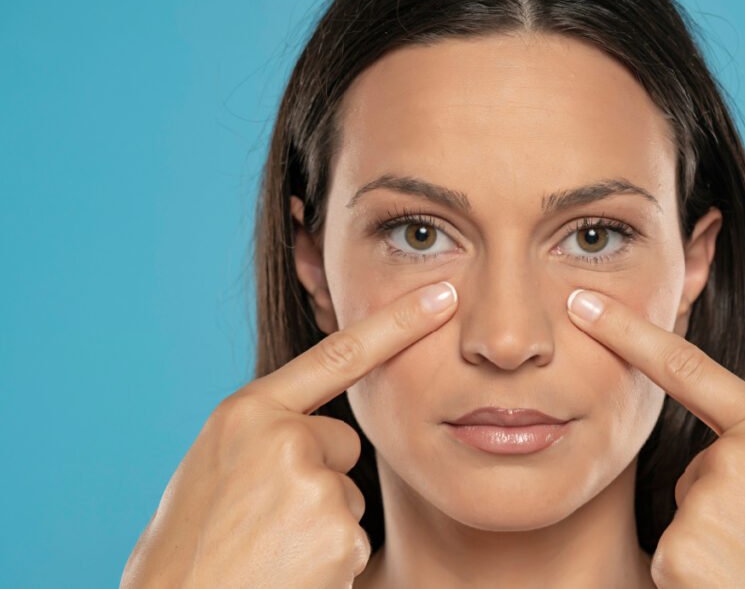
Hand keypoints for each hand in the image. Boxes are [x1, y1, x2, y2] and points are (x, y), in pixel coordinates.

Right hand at [120, 281, 458, 588]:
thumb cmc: (190, 548)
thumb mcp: (213, 468)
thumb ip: (263, 437)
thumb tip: (312, 434)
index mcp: (246, 414)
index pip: (338, 355)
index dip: (397, 322)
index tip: (444, 293)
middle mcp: (282, 438)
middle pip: (342, 443)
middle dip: (319, 479)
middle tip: (264, 522)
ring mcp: (312, 484)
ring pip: (347, 497)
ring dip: (320, 527)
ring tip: (266, 552)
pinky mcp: (338, 534)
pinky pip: (354, 541)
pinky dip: (328, 563)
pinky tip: (287, 572)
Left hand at [566, 289, 744, 587]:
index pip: (686, 367)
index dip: (627, 331)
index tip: (583, 304)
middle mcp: (733, 459)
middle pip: (700, 465)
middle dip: (727, 496)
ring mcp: (701, 509)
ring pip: (688, 510)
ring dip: (715, 537)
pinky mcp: (676, 556)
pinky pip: (673, 552)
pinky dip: (697, 572)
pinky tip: (741, 585)